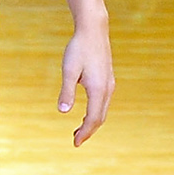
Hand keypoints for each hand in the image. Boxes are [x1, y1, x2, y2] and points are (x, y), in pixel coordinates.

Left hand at [61, 23, 113, 145]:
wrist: (93, 31)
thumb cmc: (78, 49)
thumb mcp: (68, 70)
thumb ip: (66, 91)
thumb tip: (63, 111)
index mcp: (98, 89)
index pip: (93, 118)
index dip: (84, 132)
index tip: (75, 143)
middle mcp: (108, 89)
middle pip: (100, 117)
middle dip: (88, 131)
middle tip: (75, 141)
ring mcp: (110, 84)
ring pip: (103, 110)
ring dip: (92, 122)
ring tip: (79, 131)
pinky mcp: (108, 79)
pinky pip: (103, 102)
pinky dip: (95, 112)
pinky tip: (86, 113)